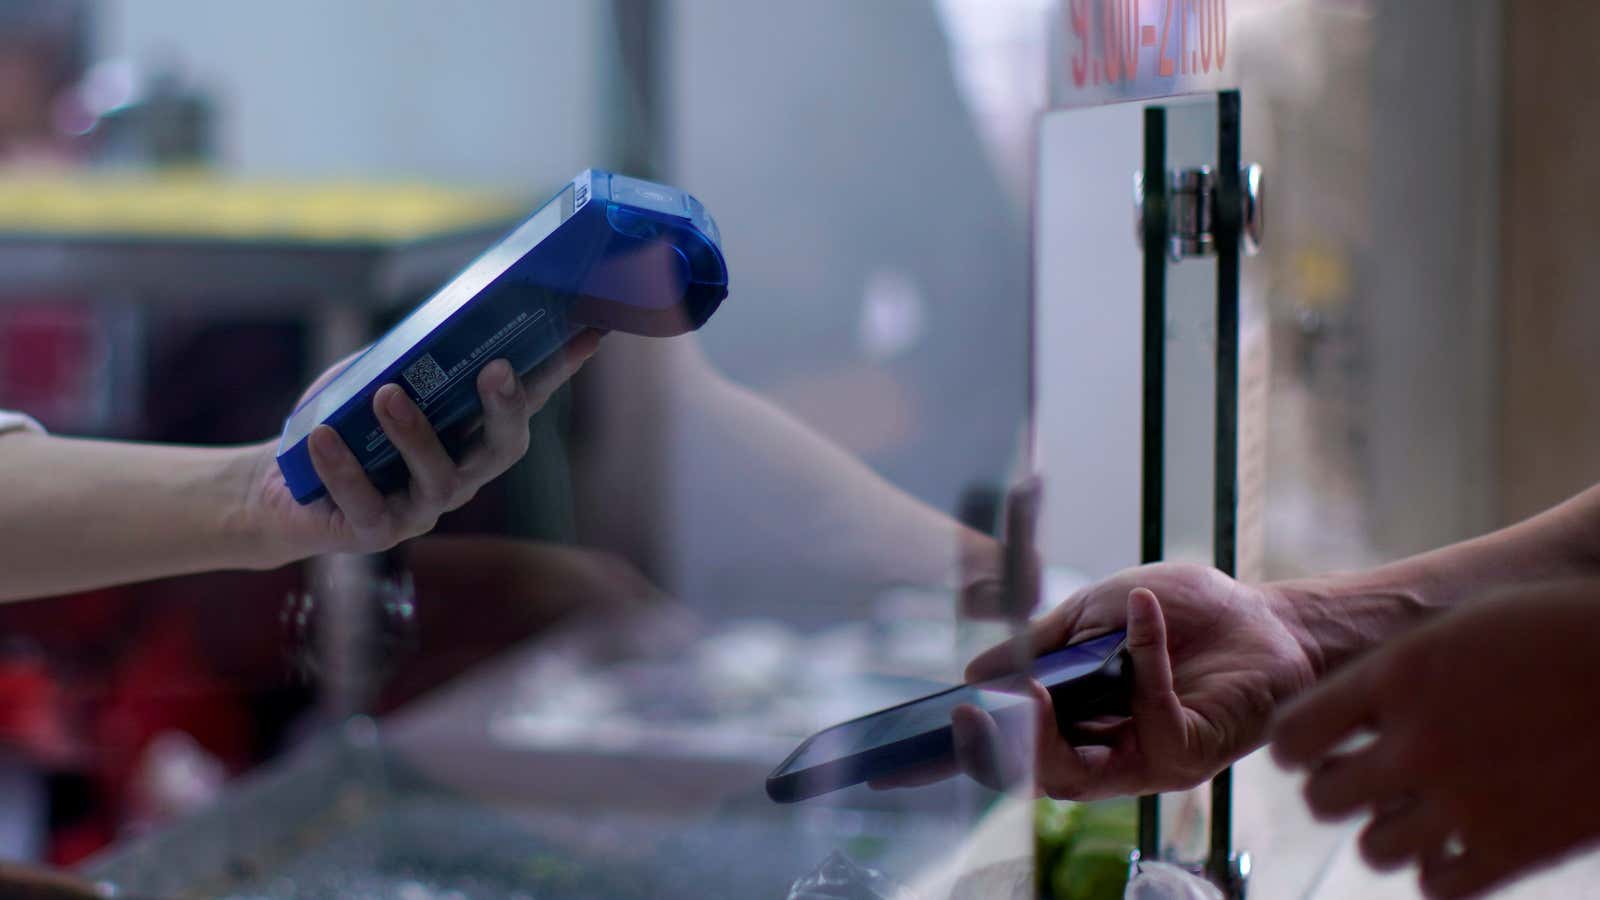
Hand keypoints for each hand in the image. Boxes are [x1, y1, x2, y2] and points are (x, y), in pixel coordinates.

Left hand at [237, 330, 601, 564]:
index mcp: (471, 434)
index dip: (558, 370)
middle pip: (503, 448)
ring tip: (386, 395)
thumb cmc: (339, 423)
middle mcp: (462, 475)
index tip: (588, 332)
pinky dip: (344, 468)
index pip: (525, 399)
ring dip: (417, 435)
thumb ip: (405, 358)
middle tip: (495, 369)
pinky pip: (367, 505)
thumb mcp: (372, 378)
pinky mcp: (375, 534)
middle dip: (506, 409)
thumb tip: (436, 325)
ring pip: (440, 480)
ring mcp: (422, 509)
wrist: (280, 488)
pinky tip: (324, 437)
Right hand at [878, 563, 1316, 799]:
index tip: (899, 755)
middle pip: (1028, 776)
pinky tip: (1141, 614)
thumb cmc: (1187, 615)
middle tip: (971, 712)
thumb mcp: (1096, 612)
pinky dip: (1142, 660)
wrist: (1267, 616)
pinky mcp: (1192, 753)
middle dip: (991, 748)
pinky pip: (1152, 721)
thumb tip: (976, 671)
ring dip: (1046, 730)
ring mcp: (1145, 760)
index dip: (950, 758)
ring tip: (1034, 687)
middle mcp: (1105, 753)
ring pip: (1075, 775)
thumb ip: (1040, 642)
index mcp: (1075, 721)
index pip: (1003, 750)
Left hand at [1272, 580, 1599, 898]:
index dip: (1297, 746)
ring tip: (1417, 806)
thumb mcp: (1459, 628)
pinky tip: (1458, 836)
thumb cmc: (1556, 630)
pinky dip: (1438, 866)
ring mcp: (1469, 800)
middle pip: (1323, 799)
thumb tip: (1343, 712)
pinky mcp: (1517, 847)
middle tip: (1362, 777)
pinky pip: (1437, 884)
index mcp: (1399, 675)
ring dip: (1387, 830)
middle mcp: (1421, 742)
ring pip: (1373, 849)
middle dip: (1335, 787)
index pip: (1292, 734)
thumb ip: (1396, 672)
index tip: (1315, 746)